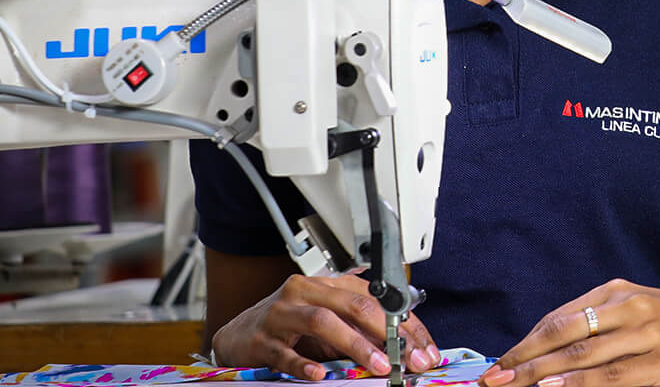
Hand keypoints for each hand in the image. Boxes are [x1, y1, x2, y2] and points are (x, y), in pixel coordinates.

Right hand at [211, 272, 440, 380]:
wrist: (236, 335)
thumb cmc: (288, 327)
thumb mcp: (328, 323)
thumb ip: (360, 331)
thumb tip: (402, 349)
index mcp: (327, 284)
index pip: (376, 298)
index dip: (404, 324)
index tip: (423, 349)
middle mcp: (305, 291)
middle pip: (353, 304)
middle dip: (385, 331)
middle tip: (405, 356)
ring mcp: (281, 313)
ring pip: (323, 321)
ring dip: (354, 344)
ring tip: (376, 364)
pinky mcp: (261, 339)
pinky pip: (285, 353)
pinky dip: (304, 364)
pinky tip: (319, 374)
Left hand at [480, 281, 659, 386]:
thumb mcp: (642, 308)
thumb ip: (600, 323)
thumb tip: (551, 352)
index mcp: (618, 292)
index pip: (558, 319)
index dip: (524, 343)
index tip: (498, 364)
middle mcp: (629, 308)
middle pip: (563, 336)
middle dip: (522, 360)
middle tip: (491, 379)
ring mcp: (648, 336)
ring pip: (583, 358)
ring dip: (541, 375)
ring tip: (512, 386)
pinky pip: (614, 377)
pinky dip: (581, 384)